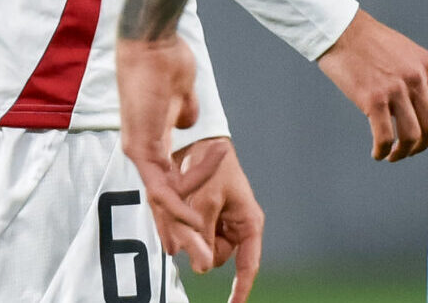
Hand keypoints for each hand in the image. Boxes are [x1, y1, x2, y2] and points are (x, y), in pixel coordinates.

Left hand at [117, 36, 210, 261]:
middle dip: (179, 232)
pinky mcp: (140, 145)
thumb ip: (185, 113)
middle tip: (192, 259)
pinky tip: (193, 218)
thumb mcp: (182, 96)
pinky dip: (180, 203)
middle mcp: (142, 152)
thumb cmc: (167, 61)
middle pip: (161, 202)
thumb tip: (190, 121)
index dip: (176, 212)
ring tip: (203, 247)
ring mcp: (139, 151)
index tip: (189, 235)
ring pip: (163, 201)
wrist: (153, 42)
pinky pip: (163, 184)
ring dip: (185, 226)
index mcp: (152, 143)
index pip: (165, 186)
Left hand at [170, 137, 262, 302]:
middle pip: (218, 257)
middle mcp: (237, 227)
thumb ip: (204, 236)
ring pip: (202, 248)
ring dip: (189, 235)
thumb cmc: (210, 166)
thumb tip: (202, 269)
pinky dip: (183, 227)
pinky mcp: (205, 219)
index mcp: (248, 223)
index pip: (248, 266)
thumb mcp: (206, 200)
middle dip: (202, 247)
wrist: (198, 140)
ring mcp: (221, 223)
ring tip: (185, 205)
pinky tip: (179, 207)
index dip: (240, 289)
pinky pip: (193, 235)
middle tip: (190, 220)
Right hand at [315, 9, 427, 160]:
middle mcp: (416, 78)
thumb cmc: (369, 42)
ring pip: (412, 136)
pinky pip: (385, 137)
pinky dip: (382, 151)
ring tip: (393, 155)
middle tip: (410, 150)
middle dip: (423, 145)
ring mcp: (395, 89)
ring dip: (403, 152)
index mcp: (426, 66)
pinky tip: (377, 153)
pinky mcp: (373, 100)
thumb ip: (418, 76)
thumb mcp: (405, 53)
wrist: (341, 30)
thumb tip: (423, 108)